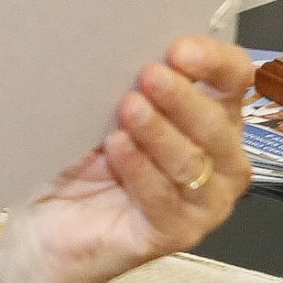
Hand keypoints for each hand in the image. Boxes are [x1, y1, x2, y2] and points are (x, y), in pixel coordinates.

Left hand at [0, 36, 254, 282]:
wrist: (47, 226)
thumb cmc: (83, 161)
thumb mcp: (105, 111)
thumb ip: (130, 84)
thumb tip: (130, 48)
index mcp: (213, 116)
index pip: (234, 79)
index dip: (213, 62)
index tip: (179, 50)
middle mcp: (220, 159)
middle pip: (218, 122)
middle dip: (182, 98)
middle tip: (148, 77)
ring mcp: (204, 202)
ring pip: (193, 162)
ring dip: (158, 132)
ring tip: (127, 109)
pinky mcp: (178, 234)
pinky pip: (164, 200)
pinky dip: (139, 171)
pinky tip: (116, 148)